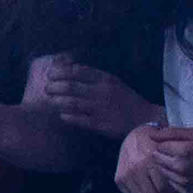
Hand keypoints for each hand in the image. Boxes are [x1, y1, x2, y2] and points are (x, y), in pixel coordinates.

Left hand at [25, 53, 158, 139]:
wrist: (145, 118)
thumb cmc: (125, 98)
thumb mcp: (112, 82)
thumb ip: (93, 75)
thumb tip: (70, 68)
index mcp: (105, 80)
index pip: (76, 71)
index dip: (59, 71)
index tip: (50, 73)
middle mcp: (102, 92)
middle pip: (70, 86)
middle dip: (54, 87)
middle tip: (46, 88)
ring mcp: (101, 109)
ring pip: (72, 103)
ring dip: (58, 101)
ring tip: (51, 100)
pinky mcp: (102, 124)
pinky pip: (80, 120)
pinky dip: (68, 117)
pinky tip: (62, 115)